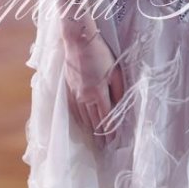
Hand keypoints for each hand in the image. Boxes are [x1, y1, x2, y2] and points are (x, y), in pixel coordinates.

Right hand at [63, 29, 124, 146]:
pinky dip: (78, 119)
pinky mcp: (68, 88)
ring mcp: (75, 93)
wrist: (78, 40)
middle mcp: (85, 96)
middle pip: (94, 120)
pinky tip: (81, 123)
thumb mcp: (116, 70)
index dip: (111, 130)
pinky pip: (73, 109)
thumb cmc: (100, 53)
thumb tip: (120, 106)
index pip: (106, 117)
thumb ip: (119, 90)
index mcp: (99, 92)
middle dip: (100, 134)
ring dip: (89, 129)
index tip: (114, 140)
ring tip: (94, 139)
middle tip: (104, 146)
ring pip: (83, 116)